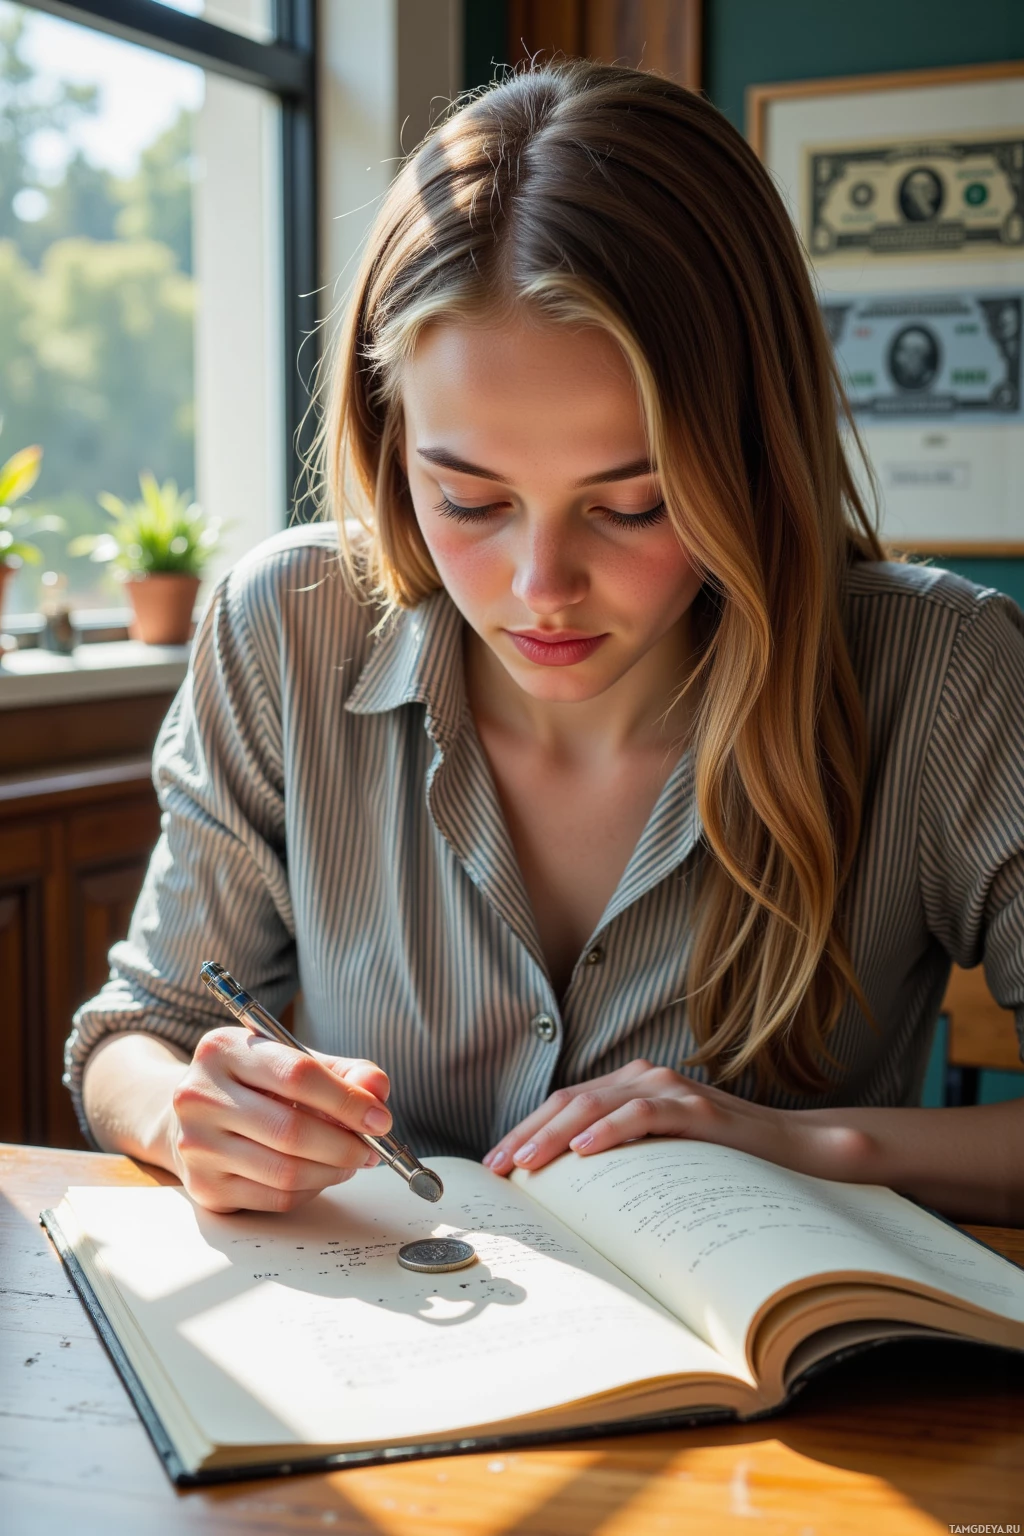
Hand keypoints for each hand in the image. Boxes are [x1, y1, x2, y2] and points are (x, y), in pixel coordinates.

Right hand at [163, 1026, 392, 1213]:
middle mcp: (200, 1096)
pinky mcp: (204, 1186)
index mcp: (223, 1050)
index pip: (297, 1075)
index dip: (347, 1101)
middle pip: (291, 1130)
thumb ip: (343, 1071)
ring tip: (350, 1160)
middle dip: (345, 1144)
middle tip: (371, 1148)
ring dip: (332, 1170)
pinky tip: (320, 1174)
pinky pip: (275, 1198)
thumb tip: (376, 1089)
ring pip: (285, 1171)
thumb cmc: (254, 1086)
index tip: (379, 1118)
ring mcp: (198, 1145)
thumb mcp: (293, 1061)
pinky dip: (311, 1190)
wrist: (192, 1117)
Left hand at [482, 1058, 859, 1177]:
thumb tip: (566, 1196)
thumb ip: (620, 1159)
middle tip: (496, 1170)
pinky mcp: (697, 1107)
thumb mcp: (658, 1157)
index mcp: (629, 1085)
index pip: (562, 1103)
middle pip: (568, 1100)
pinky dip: (609, 1128)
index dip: (524, 1130)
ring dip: (554, 1133)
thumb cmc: (721, 1160)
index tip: (494, 1166)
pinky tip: (584, 1149)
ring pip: (596, 1102)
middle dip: (526, 1135)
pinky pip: (643, 1113)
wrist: (795, 1152)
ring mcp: (670, 1088)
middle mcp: (644, 1077)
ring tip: (525, 1163)